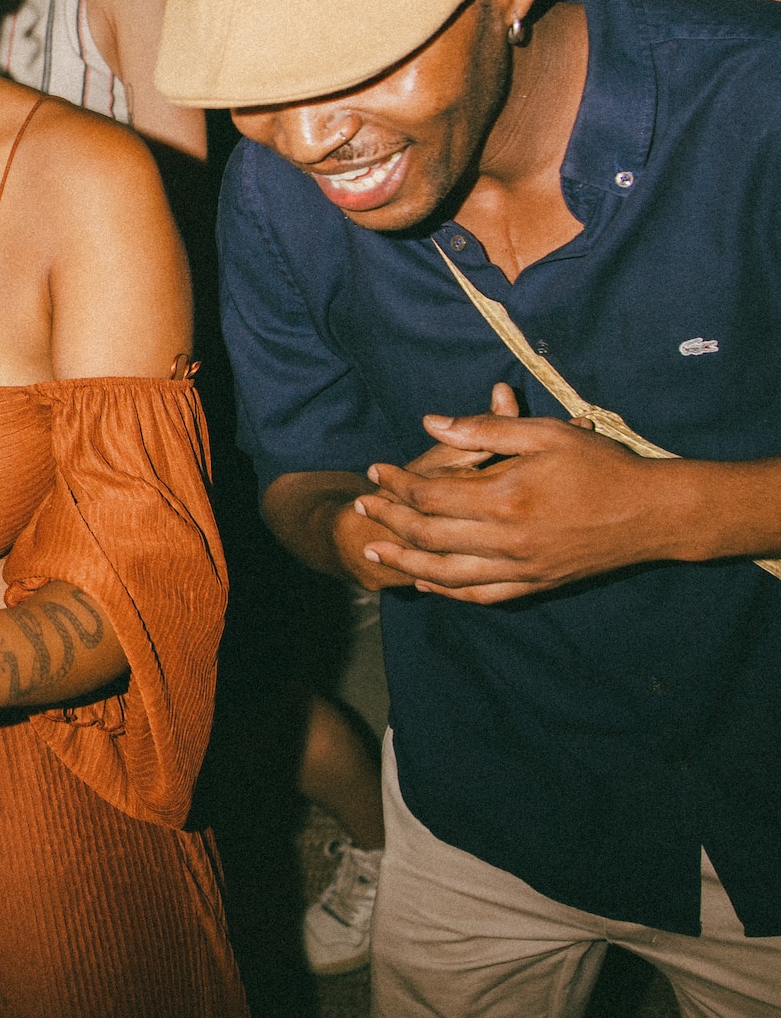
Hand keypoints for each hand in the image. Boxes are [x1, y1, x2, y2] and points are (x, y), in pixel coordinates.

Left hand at [355, 389, 691, 601]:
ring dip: (406, 562)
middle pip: (429, 535)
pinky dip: (449, 590)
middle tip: (360, 508)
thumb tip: (430, 423)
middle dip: (389, 520)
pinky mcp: (537, 584)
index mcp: (506, 499)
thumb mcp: (546, 433)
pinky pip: (481, 594)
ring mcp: (522, 569)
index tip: (374, 470)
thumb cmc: (603, 466)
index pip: (430, 495)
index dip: (395, 482)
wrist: (656, 514)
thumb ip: (485, 428)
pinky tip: (428, 583)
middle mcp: (507, 541)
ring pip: (447, 573)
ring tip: (374, 551)